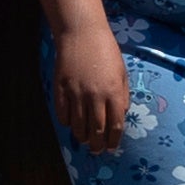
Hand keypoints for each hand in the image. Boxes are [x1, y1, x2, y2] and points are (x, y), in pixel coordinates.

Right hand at [53, 17, 132, 153]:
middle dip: (97, 145)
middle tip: (97, 151)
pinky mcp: (61, 90)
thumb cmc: (106, 51)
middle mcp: (95, 97)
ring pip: (78, 126)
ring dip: (82, 137)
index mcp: (114, 93)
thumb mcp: (122, 73)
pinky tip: (70, 124)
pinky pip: (63, 115)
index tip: (111, 148)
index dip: (113, 141)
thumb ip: (123, 96)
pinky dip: (66, 123)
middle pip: (97, 131)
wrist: (81, 33)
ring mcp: (76, 94)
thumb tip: (120, 116)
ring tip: (84, 140)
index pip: (115, 126)